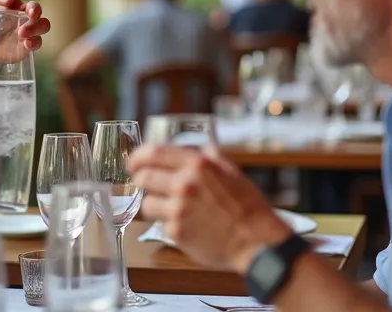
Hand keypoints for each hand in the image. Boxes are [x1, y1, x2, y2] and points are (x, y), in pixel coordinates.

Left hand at [0, 0, 50, 52]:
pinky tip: (26, 44)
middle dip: (36, 23)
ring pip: (41, 31)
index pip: (31, 5)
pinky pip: (35, 45)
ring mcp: (25, 35)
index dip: (34, 7)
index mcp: (17, 8)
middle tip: (22, 28)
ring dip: (36, 31)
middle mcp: (25, 20)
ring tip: (22, 35)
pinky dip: (34, 44)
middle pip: (40, 19)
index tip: (29, 11)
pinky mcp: (23, 48)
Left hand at [129, 144, 291, 271]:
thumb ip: (212, 157)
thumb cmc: (248, 208)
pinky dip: (166, 223)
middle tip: (146, 185)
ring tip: (165, 207)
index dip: (137, 157)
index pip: (153, 153)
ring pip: (146, 203)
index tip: (133, 162)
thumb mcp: (233, 172)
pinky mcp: (176, 233)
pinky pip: (159, 224)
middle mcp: (184, 185)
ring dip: (152, 204)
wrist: (257, 242)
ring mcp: (178, 210)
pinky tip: (182, 224)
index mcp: (197, 166)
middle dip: (141, 181)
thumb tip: (199, 148)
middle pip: (142, 177)